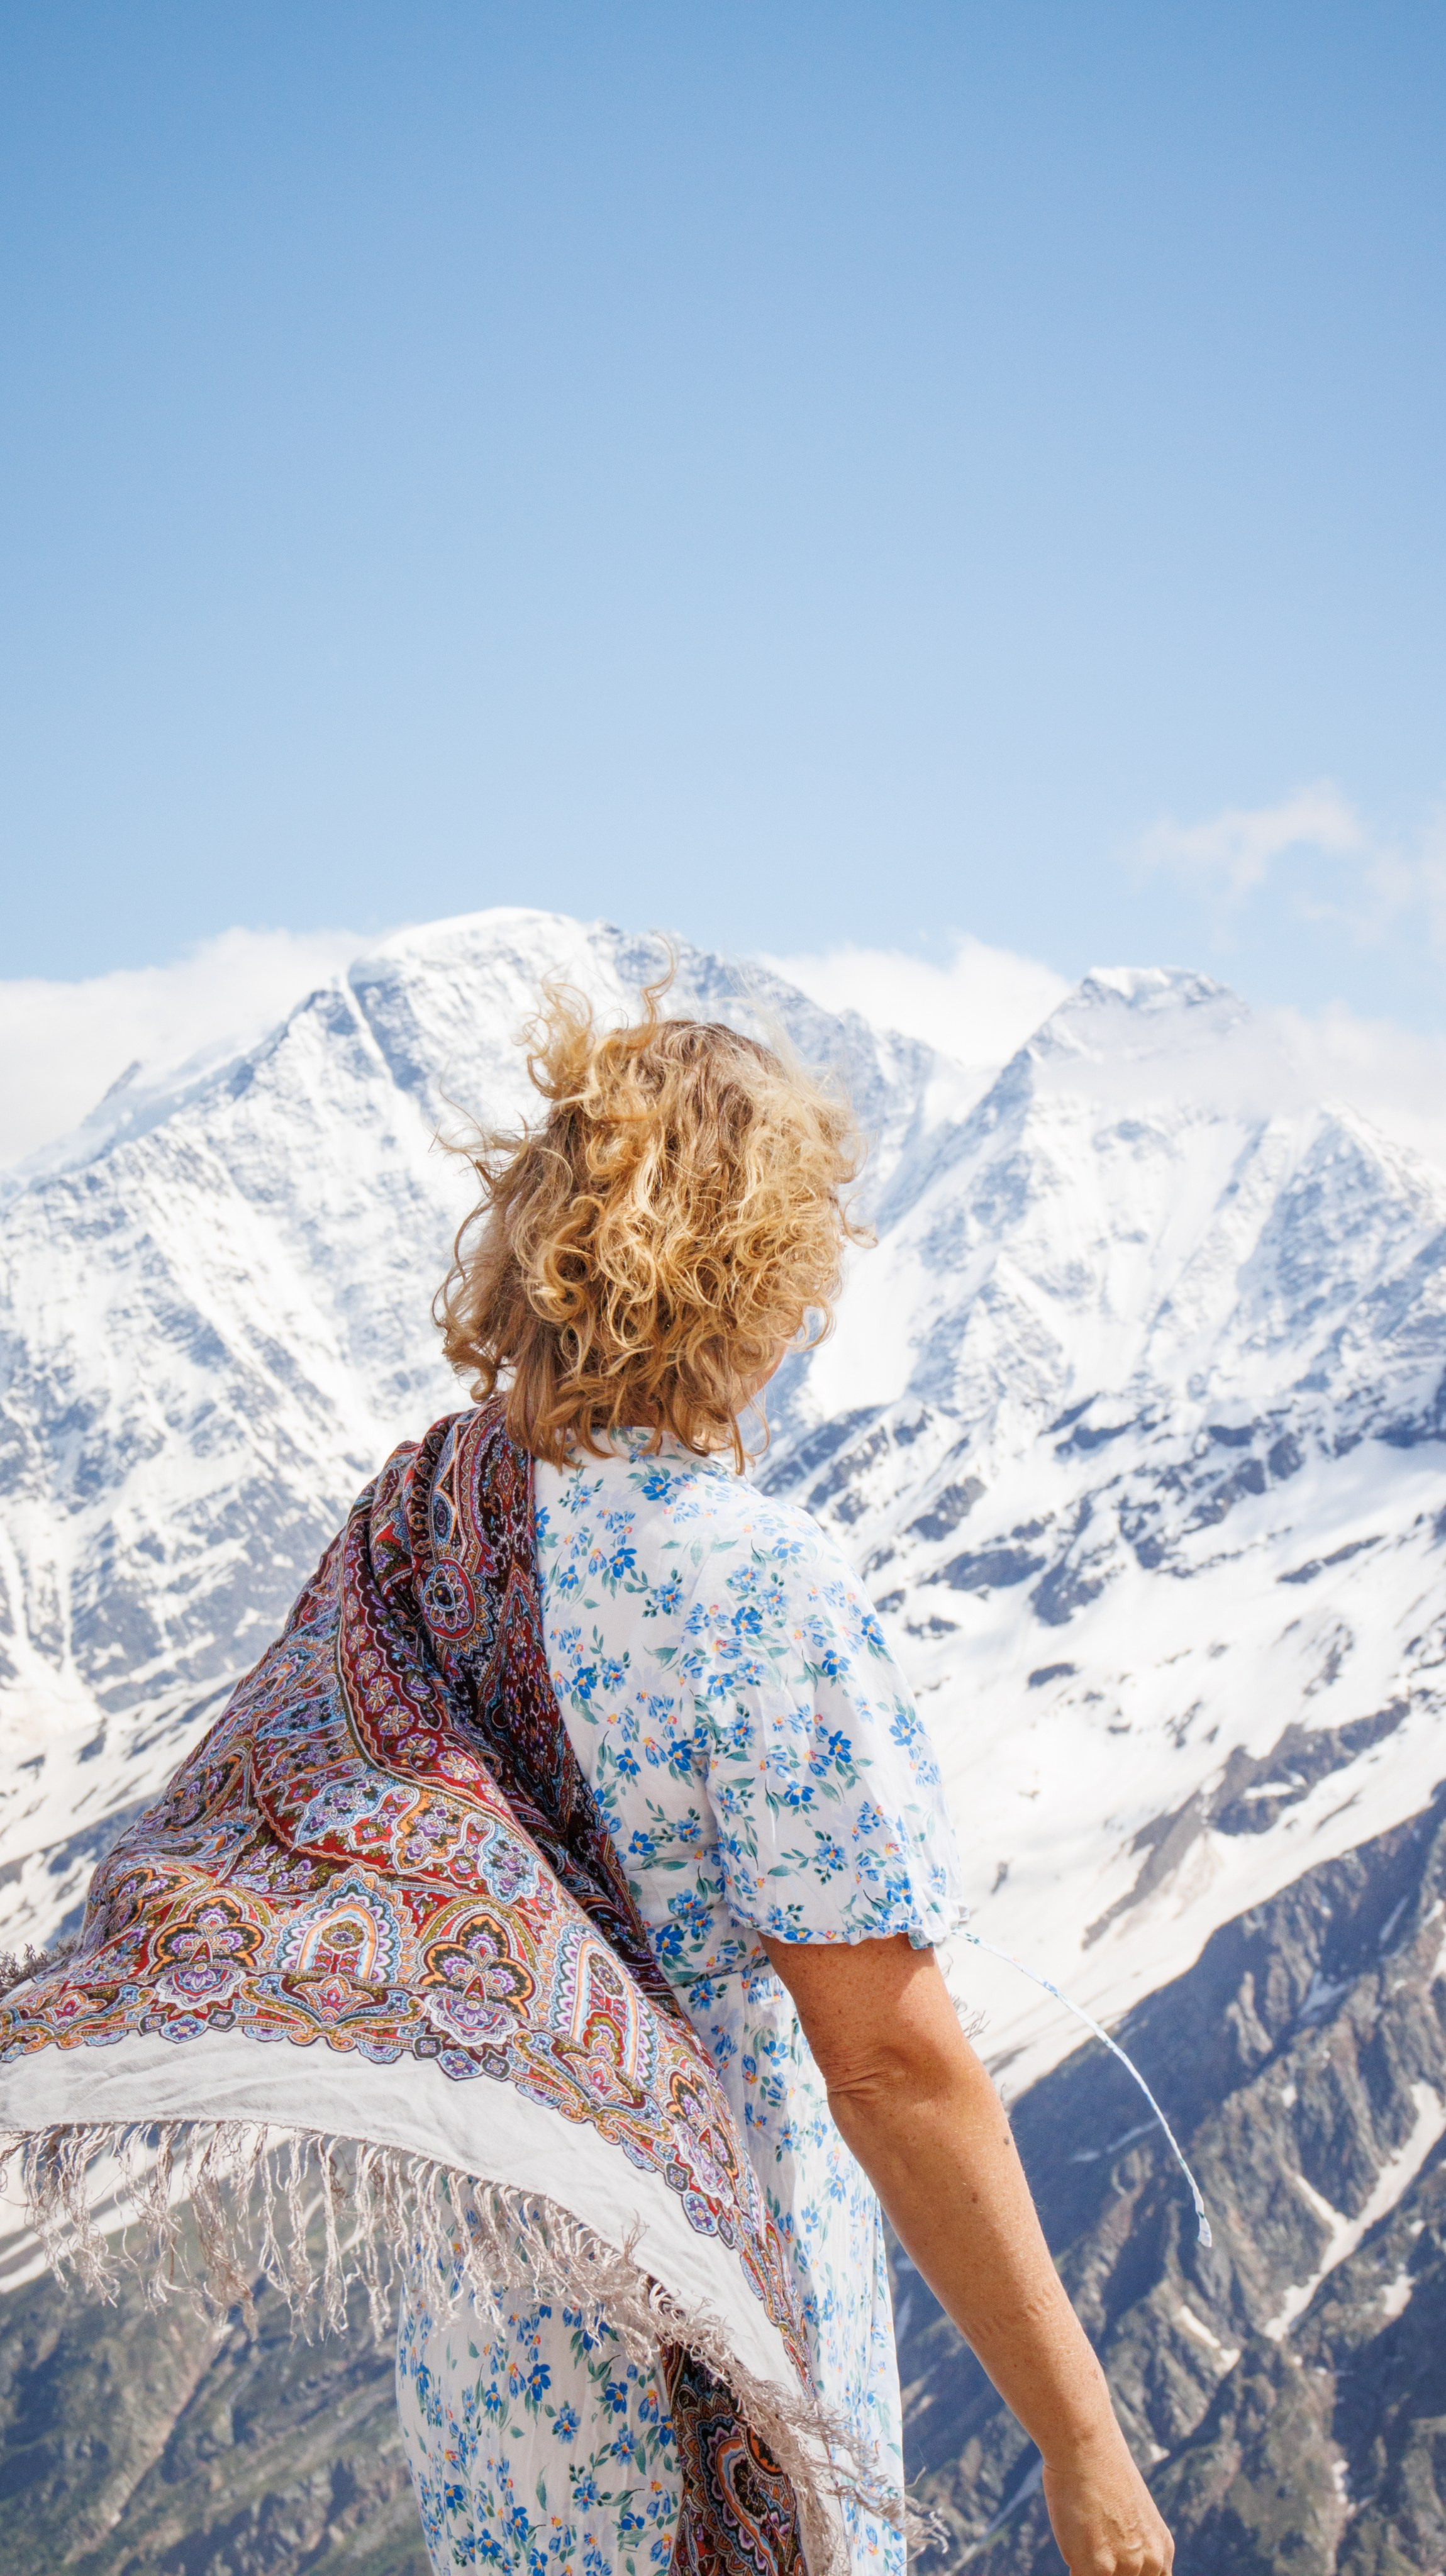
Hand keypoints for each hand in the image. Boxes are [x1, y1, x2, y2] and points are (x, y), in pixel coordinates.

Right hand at [1042, 2433, 1173, 2574]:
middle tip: (1096, 2550)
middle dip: (1107, 2570)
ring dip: (1089, 2570)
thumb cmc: (1100, 2471)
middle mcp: (1151, 2562)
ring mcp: (1125, 2567)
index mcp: (1162, 2550)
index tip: (1113, 2563)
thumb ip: (1132, 2542)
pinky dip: (1073, 2569)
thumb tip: (1114, 2559)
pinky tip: (1071, 2549)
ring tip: (1082, 2543)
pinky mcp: (1097, 2569)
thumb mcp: (1131, 2511)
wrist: (1087, 2447)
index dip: (1129, 2574)